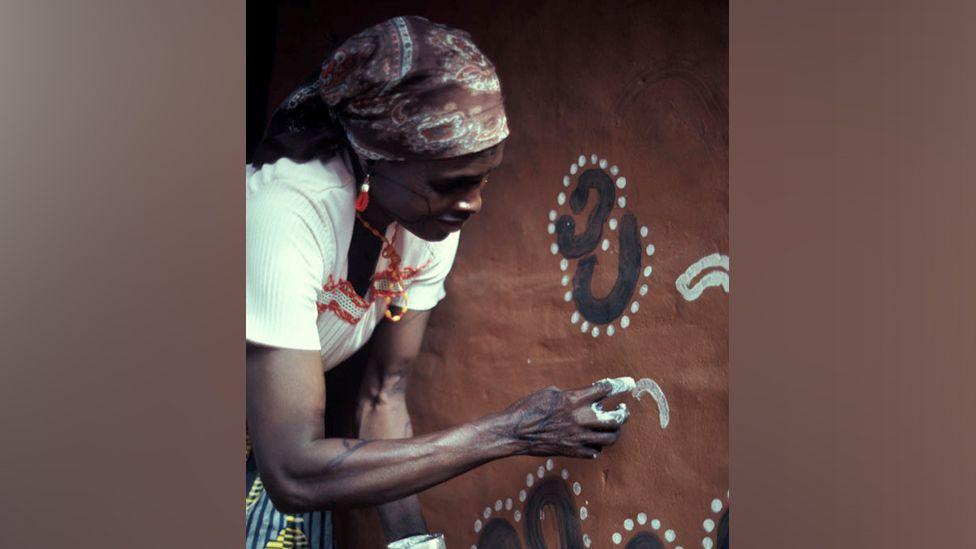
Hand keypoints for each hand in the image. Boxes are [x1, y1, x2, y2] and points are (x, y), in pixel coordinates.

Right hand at [492, 382, 629, 458]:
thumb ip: (571, 395)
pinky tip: (594, 440)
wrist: (515, 432)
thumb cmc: (528, 408)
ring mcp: (578, 437)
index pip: (606, 389)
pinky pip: (595, 451)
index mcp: (575, 399)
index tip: (629, 383)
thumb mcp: (550, 392)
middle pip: (616, 418)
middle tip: (623, 409)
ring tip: (613, 426)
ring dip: (615, 431)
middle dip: (624, 413)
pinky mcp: (573, 451)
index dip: (621, 384)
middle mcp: (581, 418)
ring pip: (611, 437)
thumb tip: (584, 396)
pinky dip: (597, 445)